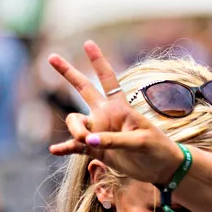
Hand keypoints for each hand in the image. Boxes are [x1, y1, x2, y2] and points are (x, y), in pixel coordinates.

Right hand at [48, 42, 185, 186]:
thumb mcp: (140, 141)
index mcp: (120, 107)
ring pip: (75, 122)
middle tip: (51, 57)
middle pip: (83, 89)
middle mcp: (106, 115)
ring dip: (75, 130)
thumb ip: (114, 140)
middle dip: (68, 73)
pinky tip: (55, 150)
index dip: (98, 61)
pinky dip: (65, 148)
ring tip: (84, 141)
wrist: (160, 168)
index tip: (87, 43)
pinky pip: (75, 146)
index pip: (108, 80)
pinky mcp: (95, 150)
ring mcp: (99, 131)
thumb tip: (87, 141)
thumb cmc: (156, 148)